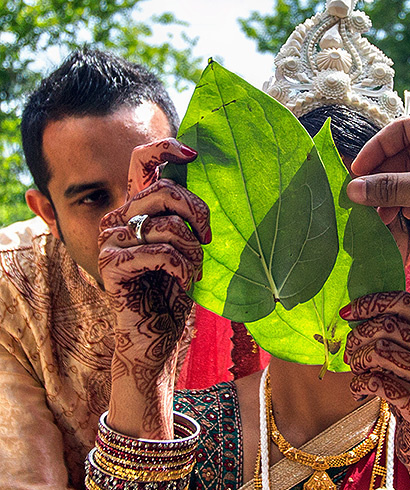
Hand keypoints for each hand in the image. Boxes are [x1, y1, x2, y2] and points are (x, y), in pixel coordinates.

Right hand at [98, 138, 209, 436]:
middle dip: (196, 211)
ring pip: (164, 226)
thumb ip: (189, 220)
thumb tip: (217, 186)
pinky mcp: (111, 266)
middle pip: (162, 190)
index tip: (193, 155)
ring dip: (192, 252)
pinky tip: (186, 284)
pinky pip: (159, 253)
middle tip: (208, 238)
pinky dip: (182, 268)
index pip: (141, 163)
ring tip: (196, 272)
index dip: (164, 149)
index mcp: (137, 210)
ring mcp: (110, 242)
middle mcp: (119, 220)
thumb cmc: (174, 294)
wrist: (154, 338)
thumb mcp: (189, 250)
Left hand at [343, 291, 409, 473]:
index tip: (347, 314)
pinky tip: (359, 393)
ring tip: (358, 374)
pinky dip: (359, 385)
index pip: (406, 303)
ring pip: (381, 351)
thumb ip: (399, 338)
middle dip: (358, 337)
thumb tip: (357, 314)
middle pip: (389, 325)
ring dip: (358, 362)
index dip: (371, 303)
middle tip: (349, 354)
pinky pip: (378, 382)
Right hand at [346, 115, 409, 289]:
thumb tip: (353, 189)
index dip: (377, 149)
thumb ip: (391, 187)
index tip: (357, 172)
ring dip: (395, 193)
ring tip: (381, 214)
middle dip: (385, 177)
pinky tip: (403, 217)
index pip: (404, 129)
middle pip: (407, 154)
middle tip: (364, 198)